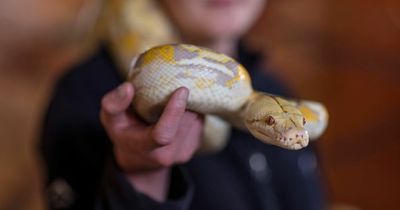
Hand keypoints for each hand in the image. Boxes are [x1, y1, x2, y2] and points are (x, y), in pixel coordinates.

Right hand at [100, 82, 202, 200]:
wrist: (139, 159)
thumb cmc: (123, 133)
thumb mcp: (111, 120)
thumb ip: (114, 104)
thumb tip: (128, 87)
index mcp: (145, 147)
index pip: (163, 134)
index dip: (174, 112)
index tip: (182, 90)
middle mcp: (167, 155)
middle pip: (185, 121)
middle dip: (185, 101)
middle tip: (177, 83)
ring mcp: (183, 154)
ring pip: (195, 120)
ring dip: (189, 105)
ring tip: (175, 97)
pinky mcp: (193, 148)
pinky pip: (199, 123)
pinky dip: (192, 111)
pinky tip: (181, 108)